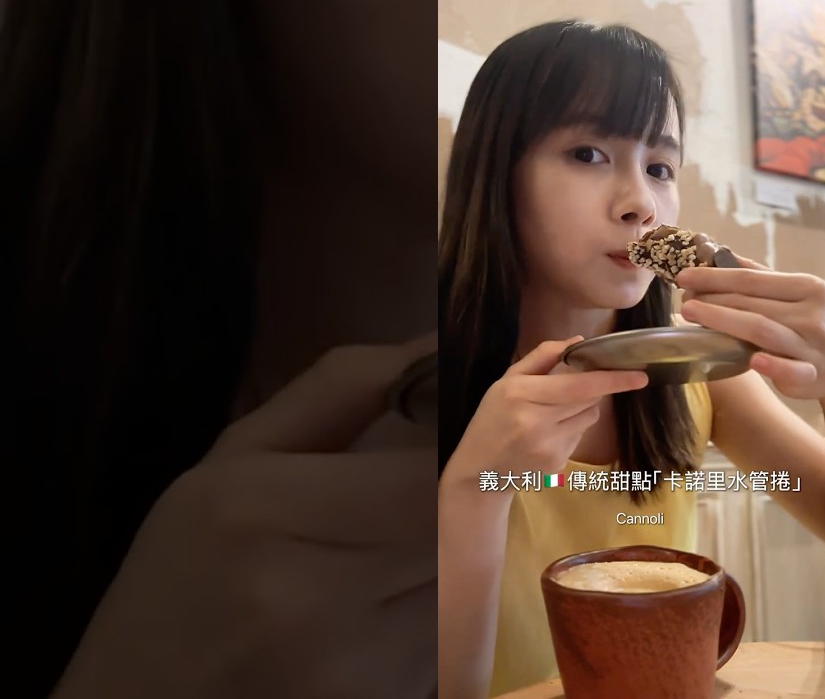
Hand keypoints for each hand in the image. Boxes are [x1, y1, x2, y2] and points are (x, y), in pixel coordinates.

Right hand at [54, 338, 438, 698]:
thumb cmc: (181, 576)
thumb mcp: (235, 460)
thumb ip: (343, 389)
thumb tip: (436, 341)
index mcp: (265, 513)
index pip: (430, 466)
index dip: (460, 442)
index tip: (452, 428)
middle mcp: (317, 595)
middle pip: (456, 522)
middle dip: (453, 493)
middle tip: (415, 491)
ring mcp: (356, 665)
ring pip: (462, 578)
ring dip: (446, 551)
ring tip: (383, 553)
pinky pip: (446, 633)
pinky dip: (431, 606)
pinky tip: (376, 606)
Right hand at [445, 338, 647, 483]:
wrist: (479, 470)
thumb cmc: (492, 418)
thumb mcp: (507, 381)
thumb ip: (542, 357)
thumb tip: (577, 341)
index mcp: (522, 394)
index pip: (578, 386)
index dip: (612, 380)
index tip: (639, 376)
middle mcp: (536, 422)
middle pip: (589, 399)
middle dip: (590, 389)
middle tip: (567, 391)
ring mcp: (549, 447)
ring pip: (589, 417)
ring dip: (580, 410)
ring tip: (551, 415)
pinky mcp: (557, 464)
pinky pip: (580, 436)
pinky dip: (571, 430)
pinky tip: (547, 436)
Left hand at [676, 256, 824, 401]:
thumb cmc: (813, 325)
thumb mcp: (798, 295)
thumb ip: (761, 277)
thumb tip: (720, 255)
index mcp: (806, 288)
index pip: (751, 279)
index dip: (714, 277)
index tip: (684, 277)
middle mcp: (811, 313)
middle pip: (751, 303)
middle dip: (712, 300)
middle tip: (683, 300)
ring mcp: (813, 345)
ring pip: (763, 330)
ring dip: (724, 321)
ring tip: (692, 315)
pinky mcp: (814, 375)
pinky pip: (794, 370)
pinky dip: (774, 367)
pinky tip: (753, 362)